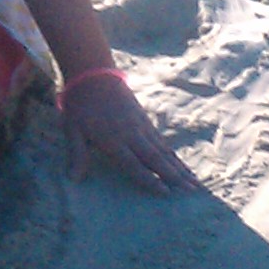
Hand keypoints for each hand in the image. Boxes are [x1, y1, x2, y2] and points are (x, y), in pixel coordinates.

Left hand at [59, 72, 199, 193]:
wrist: (94, 76)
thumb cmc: (80, 105)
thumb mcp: (72, 129)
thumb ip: (77, 154)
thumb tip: (73, 179)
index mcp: (113, 139)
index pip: (134, 163)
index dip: (149, 178)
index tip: (166, 192)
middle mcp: (132, 135)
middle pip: (156, 158)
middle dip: (176, 176)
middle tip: (193, 191)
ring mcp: (142, 128)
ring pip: (165, 152)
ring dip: (181, 168)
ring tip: (195, 183)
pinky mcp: (146, 122)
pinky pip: (163, 143)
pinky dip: (175, 157)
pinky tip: (183, 166)